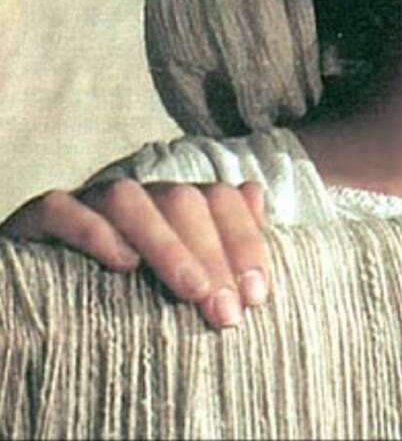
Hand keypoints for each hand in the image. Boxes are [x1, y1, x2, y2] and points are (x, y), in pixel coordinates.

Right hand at [0, 179, 269, 329]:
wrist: (38, 295)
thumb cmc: (121, 291)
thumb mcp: (177, 270)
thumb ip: (219, 237)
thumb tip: (257, 196)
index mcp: (171, 205)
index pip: (221, 198)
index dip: (245, 240)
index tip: (257, 295)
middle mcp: (136, 197)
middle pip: (183, 199)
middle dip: (214, 254)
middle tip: (226, 311)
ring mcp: (87, 202)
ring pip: (129, 199)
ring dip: (167, 243)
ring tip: (191, 291)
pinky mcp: (39, 219)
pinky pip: (63, 209)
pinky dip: (93, 231)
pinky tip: (122, 264)